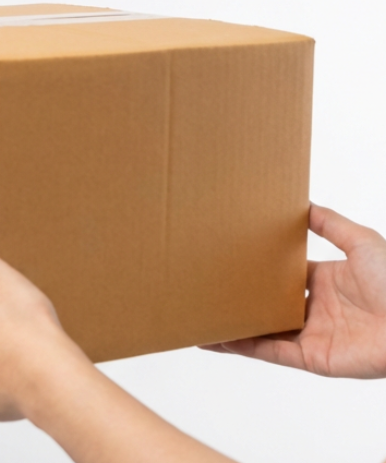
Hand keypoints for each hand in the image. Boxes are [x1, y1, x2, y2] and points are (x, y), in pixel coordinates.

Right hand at [203, 203, 385, 377]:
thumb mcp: (361, 241)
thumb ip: (329, 223)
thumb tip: (301, 203)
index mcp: (326, 281)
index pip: (283, 275)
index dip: (258, 268)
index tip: (229, 256)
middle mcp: (316, 309)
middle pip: (268, 303)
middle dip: (239, 297)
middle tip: (205, 285)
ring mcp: (313, 335)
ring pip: (262, 330)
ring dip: (232, 325)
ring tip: (199, 316)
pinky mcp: (313, 358)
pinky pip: (271, 351)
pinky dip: (242, 346)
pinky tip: (216, 338)